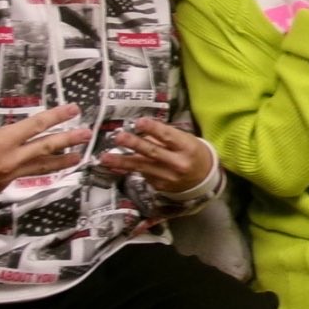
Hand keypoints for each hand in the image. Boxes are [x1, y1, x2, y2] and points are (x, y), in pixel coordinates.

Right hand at [0, 104, 89, 200]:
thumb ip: (0, 135)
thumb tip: (13, 137)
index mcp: (2, 142)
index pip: (36, 127)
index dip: (56, 117)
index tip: (73, 110)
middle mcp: (9, 161)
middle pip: (45, 149)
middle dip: (68, 140)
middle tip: (86, 134)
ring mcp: (7, 176)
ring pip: (40, 167)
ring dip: (61, 161)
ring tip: (78, 156)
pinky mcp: (2, 187)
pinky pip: (24, 175)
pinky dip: (36, 169)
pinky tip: (45, 166)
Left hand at [100, 116, 214, 195]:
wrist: (203, 179)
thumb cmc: (191, 152)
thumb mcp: (185, 140)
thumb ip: (164, 136)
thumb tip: (139, 130)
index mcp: (187, 147)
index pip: (168, 136)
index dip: (153, 129)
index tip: (139, 122)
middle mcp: (178, 164)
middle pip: (153, 152)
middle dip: (134, 144)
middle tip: (119, 137)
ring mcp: (168, 177)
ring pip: (142, 167)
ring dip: (122, 162)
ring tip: (105, 158)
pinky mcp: (159, 186)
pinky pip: (142, 174)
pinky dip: (129, 168)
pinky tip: (115, 164)